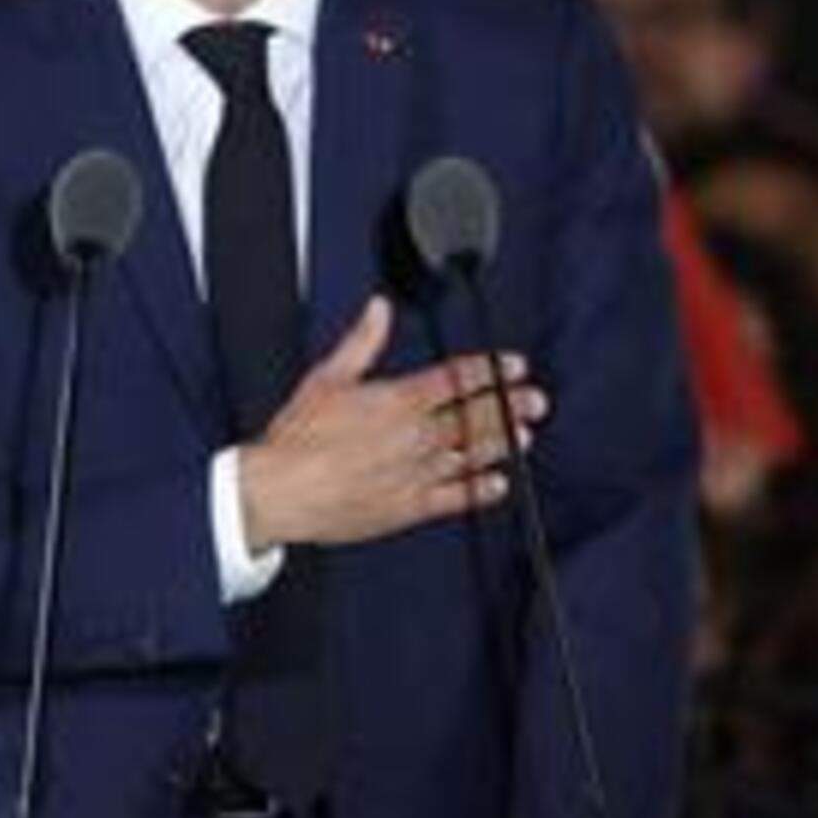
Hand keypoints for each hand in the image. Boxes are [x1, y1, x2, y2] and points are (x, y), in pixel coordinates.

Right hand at [235, 297, 546, 553]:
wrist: (280, 492)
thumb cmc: (297, 439)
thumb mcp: (327, 378)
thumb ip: (361, 342)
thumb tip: (379, 310)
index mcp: (397, 401)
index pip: (457, 380)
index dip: (490, 371)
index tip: (513, 366)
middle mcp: (414, 437)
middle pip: (474, 417)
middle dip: (509, 406)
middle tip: (537, 401)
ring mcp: (415, 474)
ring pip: (471, 455)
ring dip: (501, 444)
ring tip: (524, 436)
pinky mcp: (408, 507)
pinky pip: (455, 499)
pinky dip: (479, 491)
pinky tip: (497, 484)